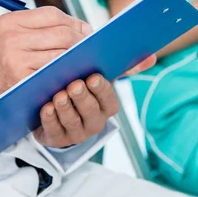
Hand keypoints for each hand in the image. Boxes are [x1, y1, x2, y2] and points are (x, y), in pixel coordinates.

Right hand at [0, 7, 91, 103]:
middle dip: (80, 40)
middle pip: (61, 33)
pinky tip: (71, 74)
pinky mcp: (23, 79)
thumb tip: (80, 27)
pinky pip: (54, 72)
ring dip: (76, 58)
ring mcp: (17, 59)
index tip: (84, 30)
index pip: (52, 15)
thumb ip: (38, 26)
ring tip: (83, 61)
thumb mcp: (8, 33)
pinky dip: (66, 72)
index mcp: (10, 22)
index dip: (73, 22)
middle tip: (89, 48)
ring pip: (61, 53)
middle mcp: (12, 38)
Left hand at [33, 55, 157, 147]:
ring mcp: (75, 132)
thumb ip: (121, 68)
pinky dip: (50, 119)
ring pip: (72, 122)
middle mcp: (94, 122)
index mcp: (105, 106)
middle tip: (74, 84)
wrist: (55, 110)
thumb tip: (151, 58)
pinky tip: (46, 108)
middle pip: (91, 112)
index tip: (93, 77)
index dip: (101, 90)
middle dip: (83, 98)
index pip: (109, 100)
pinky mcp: (56, 138)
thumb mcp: (98, 77)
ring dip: (66, 109)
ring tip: (59, 95)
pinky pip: (54, 131)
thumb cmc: (80, 89)